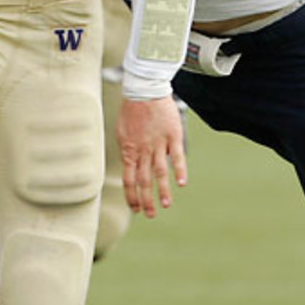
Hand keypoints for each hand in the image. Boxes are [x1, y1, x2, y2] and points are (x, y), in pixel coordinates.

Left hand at [117, 94, 188, 217]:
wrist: (144, 90)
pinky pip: (177, 155)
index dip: (132, 195)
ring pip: (160, 171)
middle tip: (150, 214)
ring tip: (165, 204)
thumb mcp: (122, 133)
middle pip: (144, 180)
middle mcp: (143, 150)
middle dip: (146, 199)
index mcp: (129, 150)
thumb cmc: (132, 111)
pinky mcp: (172, 135)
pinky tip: (182, 183)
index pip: (129, 179)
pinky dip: (180, 170)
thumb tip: (130, 166)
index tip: (135, 209)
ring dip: (162, 190)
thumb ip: (128, 151)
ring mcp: (158, 143)